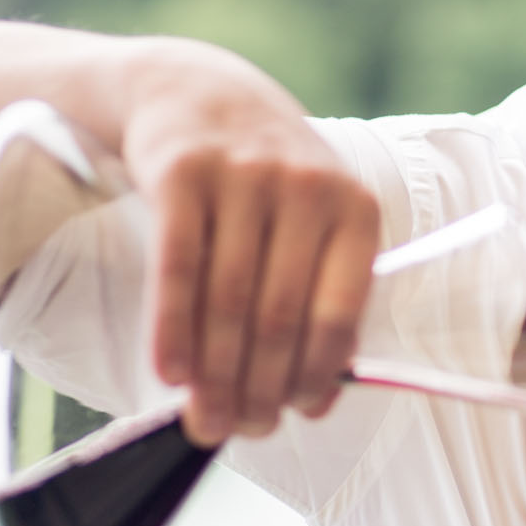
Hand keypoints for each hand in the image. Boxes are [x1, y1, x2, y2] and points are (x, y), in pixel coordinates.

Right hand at [120, 39, 378, 445]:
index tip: (300, 416)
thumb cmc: (269, 181)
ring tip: (205, 420)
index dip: (320, 372)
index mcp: (355, 208)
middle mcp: (307, 188)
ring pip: (229, 299)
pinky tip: (170, 373)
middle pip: (281, 314)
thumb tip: (319, 395)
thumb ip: (321, 291)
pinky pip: (177, 267)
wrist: (201, 93)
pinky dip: (174, 328)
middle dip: (261, 386)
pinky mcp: (183, 173)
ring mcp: (245, 177)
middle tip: (240, 431)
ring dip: (215, 373)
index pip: (341, 310)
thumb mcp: (316, 217)